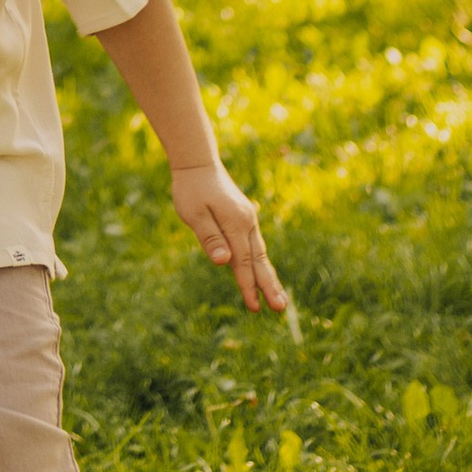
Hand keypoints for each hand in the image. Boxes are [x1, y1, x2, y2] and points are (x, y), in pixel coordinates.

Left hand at [171, 160, 287, 312]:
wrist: (198, 162)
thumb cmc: (191, 189)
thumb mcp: (194, 214)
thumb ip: (210, 238)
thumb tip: (224, 262)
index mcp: (236, 223)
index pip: (243, 262)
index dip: (248, 285)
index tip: (254, 307)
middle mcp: (247, 223)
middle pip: (259, 260)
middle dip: (269, 286)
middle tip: (280, 308)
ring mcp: (248, 220)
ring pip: (260, 254)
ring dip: (268, 277)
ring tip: (278, 299)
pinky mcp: (244, 219)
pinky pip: (254, 246)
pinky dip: (260, 263)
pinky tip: (262, 275)